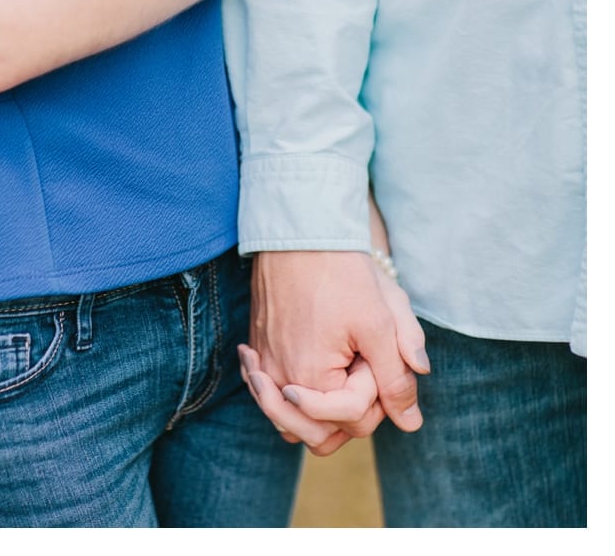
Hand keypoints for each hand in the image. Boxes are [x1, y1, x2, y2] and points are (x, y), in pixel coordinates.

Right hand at [247, 250, 425, 441]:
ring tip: (336, 379)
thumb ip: (396, 380)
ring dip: (316, 412)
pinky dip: (288, 392)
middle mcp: (278, 378)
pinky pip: (271, 393)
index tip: (373, 356)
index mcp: (310, 377)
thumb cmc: (343, 274)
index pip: (354, 422)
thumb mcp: (382, 325)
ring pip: (291, 420)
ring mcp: (263, 365)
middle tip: (358, 371)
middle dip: (347, 413)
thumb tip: (410, 423)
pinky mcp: (257, 349)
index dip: (377, 396)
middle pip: (318, 434)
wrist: (300, 233)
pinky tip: (306, 368)